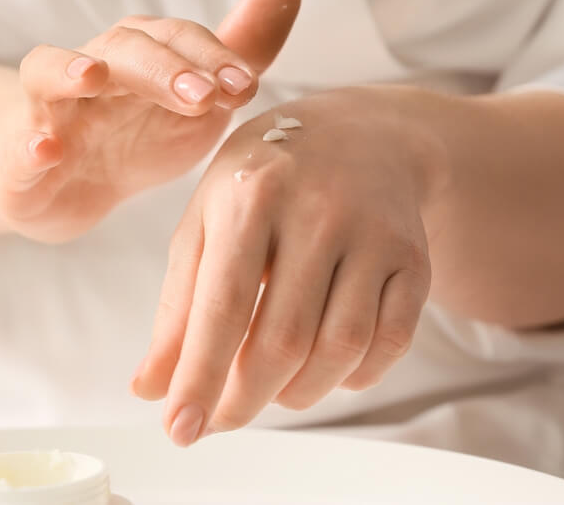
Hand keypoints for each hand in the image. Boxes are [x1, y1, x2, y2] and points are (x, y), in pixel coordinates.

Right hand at [0, 0, 300, 242]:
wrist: (69, 189)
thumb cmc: (138, 133)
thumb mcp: (202, 98)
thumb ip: (244, 49)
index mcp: (141, 54)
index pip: (177, 39)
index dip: (213, 57)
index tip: (248, 86)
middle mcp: (93, 68)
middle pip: (123, 48)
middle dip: (163, 67)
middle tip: (203, 95)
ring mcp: (49, 108)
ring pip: (47, 72)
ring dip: (70, 70)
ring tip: (92, 77)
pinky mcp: (18, 155)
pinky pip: (17, 144)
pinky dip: (28, 143)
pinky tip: (45, 149)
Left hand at [131, 86, 437, 445]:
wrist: (363, 133)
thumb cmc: (267, 181)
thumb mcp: (208, 219)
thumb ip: (178, 304)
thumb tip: (150, 388)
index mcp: (251, 194)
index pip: (223, 306)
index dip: (199, 377)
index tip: (179, 429)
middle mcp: (318, 210)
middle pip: (282, 340)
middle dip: (244, 400)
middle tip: (221, 420)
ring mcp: (374, 234)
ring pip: (340, 349)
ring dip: (298, 394)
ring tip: (271, 389)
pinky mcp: (414, 258)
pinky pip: (390, 343)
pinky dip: (354, 376)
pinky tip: (326, 369)